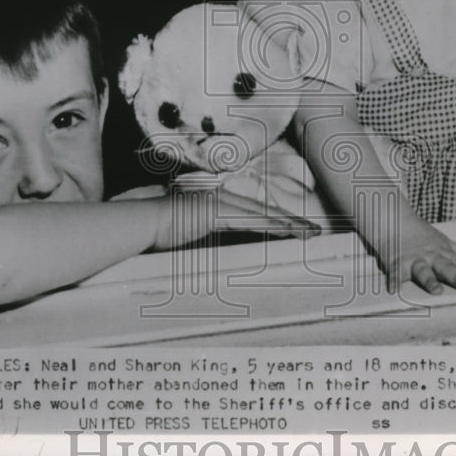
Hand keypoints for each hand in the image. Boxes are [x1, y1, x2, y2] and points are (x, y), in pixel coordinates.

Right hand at [153, 188, 320, 249]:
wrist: (141, 224)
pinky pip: (252, 221)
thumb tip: (224, 255)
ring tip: (309, 233)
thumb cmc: (160, 234)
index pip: (254, 214)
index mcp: (218, 206)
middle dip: (291, 221)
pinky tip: (289, 232)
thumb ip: (208, 243)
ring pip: (263, 215)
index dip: (277, 220)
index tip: (295, 229)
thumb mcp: (190, 240)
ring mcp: (221, 205)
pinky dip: (272, 226)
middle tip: (314, 231)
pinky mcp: (217, 213)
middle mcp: (223, 200)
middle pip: (264, 211)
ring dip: (288, 224)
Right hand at [378, 215, 455, 295]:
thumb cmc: (420, 233)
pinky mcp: (395, 261)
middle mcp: (430, 256)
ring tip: (437, 291)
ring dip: (430, 280)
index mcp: (442, 252)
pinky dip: (393, 280)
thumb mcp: (444, 242)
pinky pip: (394, 272)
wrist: (394, 218)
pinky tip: (394, 290)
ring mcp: (413, 258)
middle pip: (445, 267)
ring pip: (423, 270)